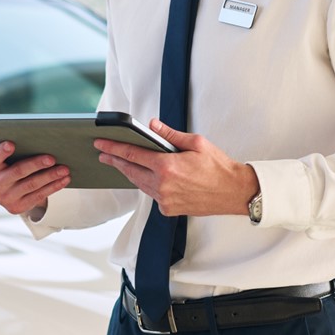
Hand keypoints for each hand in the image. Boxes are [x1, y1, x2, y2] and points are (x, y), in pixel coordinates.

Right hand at [0, 141, 70, 215]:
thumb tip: (41, 141)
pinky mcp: (16, 207)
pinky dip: (53, 186)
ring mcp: (4, 198)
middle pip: (17, 171)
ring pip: (31, 184)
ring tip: (64, 169)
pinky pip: (38, 196)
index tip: (11, 144)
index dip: (1, 151)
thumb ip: (16, 150)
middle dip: (36, 164)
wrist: (7, 190)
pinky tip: (63, 180)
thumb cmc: (10, 165)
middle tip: (51, 158)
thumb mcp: (6, 158)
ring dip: (50, 176)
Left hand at [94, 119, 257, 216]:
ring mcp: (164, 200)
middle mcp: (162, 185)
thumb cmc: (218, 167)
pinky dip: (147, 185)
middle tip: (103, 153)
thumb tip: (151, 125)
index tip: (101, 144)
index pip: (132, 154)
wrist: (234, 192)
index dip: (113, 148)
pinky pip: (151, 195)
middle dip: (115, 161)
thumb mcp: (196, 143)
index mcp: (167, 167)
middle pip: (130, 171)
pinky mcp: (169, 209)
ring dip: (130, 173)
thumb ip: (170, 135)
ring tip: (120, 163)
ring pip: (139, 184)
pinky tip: (145, 177)